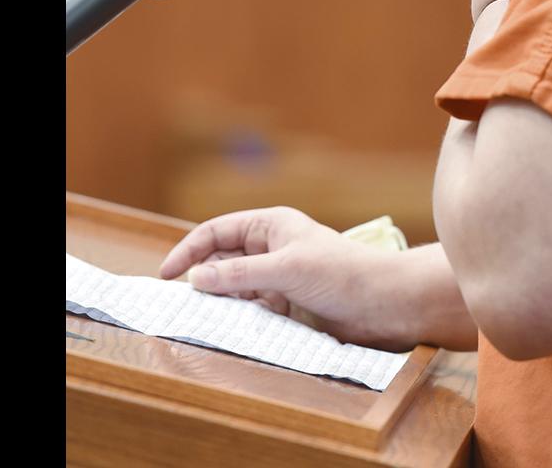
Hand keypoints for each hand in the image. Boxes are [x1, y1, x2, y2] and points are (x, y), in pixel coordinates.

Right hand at [155, 206, 414, 350]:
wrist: (384, 304)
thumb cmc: (342, 274)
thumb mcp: (285, 269)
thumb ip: (239, 274)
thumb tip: (196, 280)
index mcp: (270, 225)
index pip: (215, 232)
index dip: (188, 251)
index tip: (167, 276)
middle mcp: (271, 246)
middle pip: (221, 259)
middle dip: (202, 277)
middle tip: (182, 303)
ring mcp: (278, 275)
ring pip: (235, 285)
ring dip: (221, 299)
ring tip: (205, 316)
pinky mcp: (288, 302)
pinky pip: (252, 306)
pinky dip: (240, 314)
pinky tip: (233, 325)